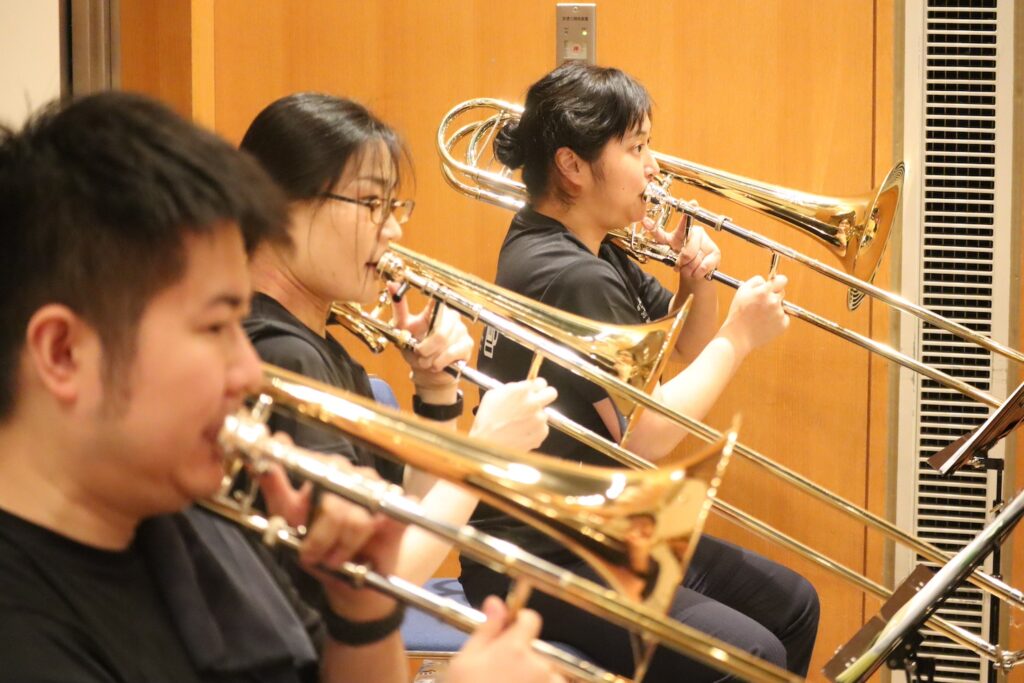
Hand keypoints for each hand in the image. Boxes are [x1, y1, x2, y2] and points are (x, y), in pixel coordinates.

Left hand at [260, 456, 405, 620]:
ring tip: (334, 558)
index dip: (295, 471)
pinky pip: (383, 521)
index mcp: (327, 469)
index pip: (311, 461)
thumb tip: (254, 458)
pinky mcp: (404, 506)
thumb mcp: (289, 517)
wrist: (356, 582)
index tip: (289, 497)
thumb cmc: (321, 545)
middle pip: (333, 497)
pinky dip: (364, 545)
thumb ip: (273, 486)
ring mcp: (381, 487)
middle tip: (311, 555)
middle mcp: (355, 473)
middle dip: (319, 535)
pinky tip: (359, 555)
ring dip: (341, 546)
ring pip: (356, 516)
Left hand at [392, 289, 471, 400]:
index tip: (427, 312)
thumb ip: (399, 307)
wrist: (427, 371)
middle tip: (418, 353)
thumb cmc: (415, 347)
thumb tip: (392, 284)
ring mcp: (461, 330)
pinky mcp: (466, 344)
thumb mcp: (402, 328)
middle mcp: (452, 316)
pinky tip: (436, 364)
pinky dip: (440, 362)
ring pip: (444, 343)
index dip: (435, 301)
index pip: (438, 299)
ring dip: (430, 357)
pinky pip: (452, 353)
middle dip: (425, 347)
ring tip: (425, 361)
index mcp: (436, 309)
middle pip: (440, 331)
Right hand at [448, 597, 565, 682]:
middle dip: (523, 660)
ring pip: (548, 675)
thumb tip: (496, 602)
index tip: (509, 634)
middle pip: (538, 651)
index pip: (530, 619)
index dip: (519, 624)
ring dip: (534, 680)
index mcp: (515, 649)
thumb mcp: (465, 661)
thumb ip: (487, 629)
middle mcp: (539, 666)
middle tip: (498, 677)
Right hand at [469, 379, 556, 451]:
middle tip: (537, 401)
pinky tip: (522, 432)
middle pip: (552, 393)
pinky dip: (535, 430)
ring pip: (545, 413)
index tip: (535, 390)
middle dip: (545, 395)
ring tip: (520, 423)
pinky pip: (543, 428)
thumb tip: (523, 387)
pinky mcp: (540, 434)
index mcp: (521, 391)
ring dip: (536, 416)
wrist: (486, 444)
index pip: (541, 382)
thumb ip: (512, 388)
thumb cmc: (486, 421)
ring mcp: (538, 420)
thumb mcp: (493, 395)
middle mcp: (533, 404)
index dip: (536, 386)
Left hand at [643, 217, 720, 280]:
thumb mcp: (666, 252)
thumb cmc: (680, 261)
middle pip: (687, 251)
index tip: (693, 202)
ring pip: (695, 260)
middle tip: (680, 265)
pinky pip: (704, 266)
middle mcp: (696, 233)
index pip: (684, 223)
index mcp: (681, 233)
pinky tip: (697, 271)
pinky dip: (698, 273)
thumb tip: (646, 222)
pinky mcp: (715, 252)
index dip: (688, 214)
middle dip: (682, 263)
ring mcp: (707, 242)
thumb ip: (659, 242)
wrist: (694, 274)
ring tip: (688, 268)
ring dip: (689, 269)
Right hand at [718, 274, 789, 355]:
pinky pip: (783, 317)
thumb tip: (767, 280)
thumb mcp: (741, 291)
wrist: (738, 336)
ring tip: (760, 317)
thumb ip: (756, 281)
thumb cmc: (738, 313)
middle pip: (782, 293)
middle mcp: (774, 301)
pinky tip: (765, 323)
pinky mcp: (783, 325)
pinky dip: (776, 320)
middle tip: (761, 305)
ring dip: (773, 309)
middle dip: (773, 296)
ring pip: (781, 306)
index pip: (782, 280)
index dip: (778, 282)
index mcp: (764, 292)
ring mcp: (779, 314)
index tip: (776, 285)